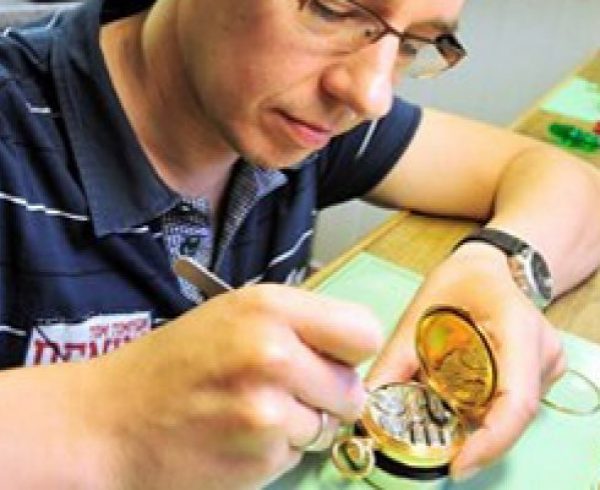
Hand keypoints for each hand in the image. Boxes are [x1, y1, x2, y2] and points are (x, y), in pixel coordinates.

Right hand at [83, 284, 382, 489]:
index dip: (349, 349)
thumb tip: (351, 350)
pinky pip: (297, 454)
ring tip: (249, 411)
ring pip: (327, 426)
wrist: (110, 421)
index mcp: (270, 307)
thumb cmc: (174, 362)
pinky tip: (237, 436)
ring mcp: (267, 410)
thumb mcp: (235, 314)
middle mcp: (274, 353)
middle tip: (285, 390)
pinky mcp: (260, 458)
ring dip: (299, 424)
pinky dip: (275, 450)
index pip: (364, 331)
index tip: (330, 357)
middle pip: (353, 388)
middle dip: (327, 394)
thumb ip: (296, 324)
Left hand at [366, 242, 565, 480]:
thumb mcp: (419, 313)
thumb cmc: (457, 281)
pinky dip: (483, 410)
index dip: (490, 440)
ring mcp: (546, 363)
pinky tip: (458, 401)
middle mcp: (542, 352)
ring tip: (441, 416)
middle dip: (474, 436)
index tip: (459, 464)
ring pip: (511, 413)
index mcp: (518, 330)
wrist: (488, 267)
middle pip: (511, 414)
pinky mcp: (542, 372)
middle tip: (435, 444)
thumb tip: (367, 404)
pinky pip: (511, 403)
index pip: (517, 400)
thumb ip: (394, 361)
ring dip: (477, 423)